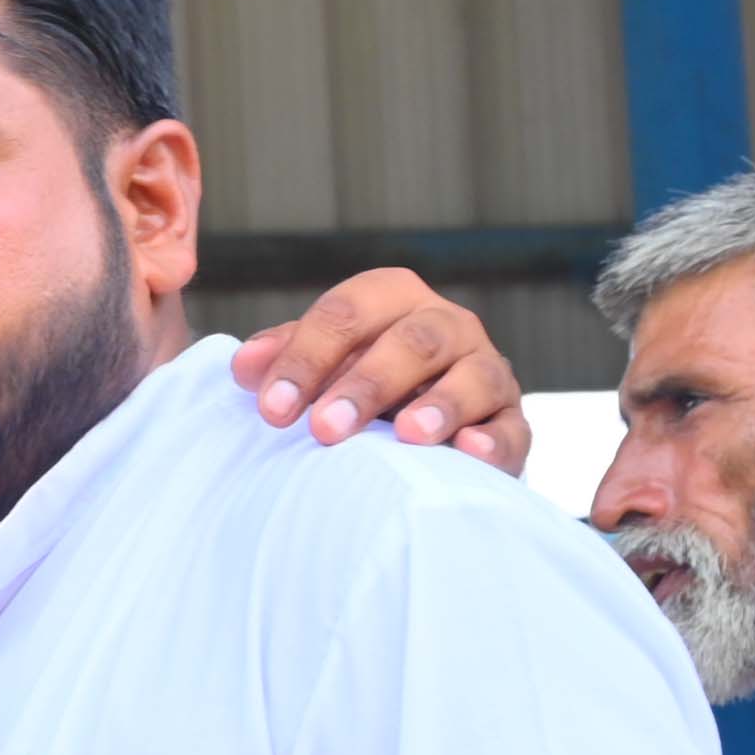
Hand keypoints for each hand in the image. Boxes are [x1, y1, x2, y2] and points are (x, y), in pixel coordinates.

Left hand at [233, 268, 531, 465]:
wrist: (421, 427)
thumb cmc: (356, 384)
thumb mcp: (319, 363)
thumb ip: (283, 357)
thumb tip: (244, 366)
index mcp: (392, 300)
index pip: (347, 312)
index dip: (307, 356)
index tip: (272, 409)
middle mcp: (446, 325)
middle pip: (413, 341)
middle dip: (367, 383)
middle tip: (325, 428)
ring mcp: (485, 370)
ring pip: (473, 376)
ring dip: (441, 405)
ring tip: (408, 436)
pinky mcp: (510, 421)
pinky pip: (510, 428)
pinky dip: (492, 440)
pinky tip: (468, 454)